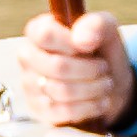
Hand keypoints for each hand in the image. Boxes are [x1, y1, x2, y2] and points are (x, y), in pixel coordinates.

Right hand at [13, 10, 132, 131]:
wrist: (109, 85)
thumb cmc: (101, 52)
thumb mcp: (107, 30)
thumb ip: (96, 24)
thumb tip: (81, 39)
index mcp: (38, 30)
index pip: (45, 34)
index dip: (72, 43)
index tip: (89, 48)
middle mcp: (27, 57)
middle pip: (58, 66)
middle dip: (91, 69)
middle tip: (104, 68)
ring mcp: (30, 85)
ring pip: (62, 91)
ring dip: (94, 88)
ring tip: (105, 83)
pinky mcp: (39, 110)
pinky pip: (64, 112)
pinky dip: (89, 107)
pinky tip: (100, 101)